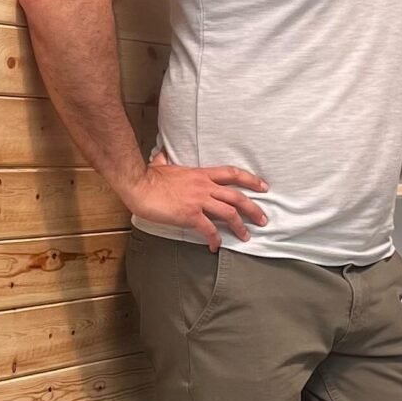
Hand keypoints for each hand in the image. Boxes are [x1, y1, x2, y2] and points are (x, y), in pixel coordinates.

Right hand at [124, 148, 267, 250]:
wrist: (139, 185)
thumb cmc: (148, 177)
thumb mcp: (161, 164)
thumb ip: (165, 160)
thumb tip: (161, 155)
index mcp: (201, 174)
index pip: (232, 174)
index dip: (250, 180)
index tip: (263, 186)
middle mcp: (204, 186)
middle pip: (237, 196)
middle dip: (253, 208)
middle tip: (263, 219)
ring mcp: (198, 200)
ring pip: (228, 213)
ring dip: (240, 226)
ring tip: (246, 236)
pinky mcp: (189, 215)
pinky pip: (208, 229)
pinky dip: (214, 239)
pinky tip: (215, 245)